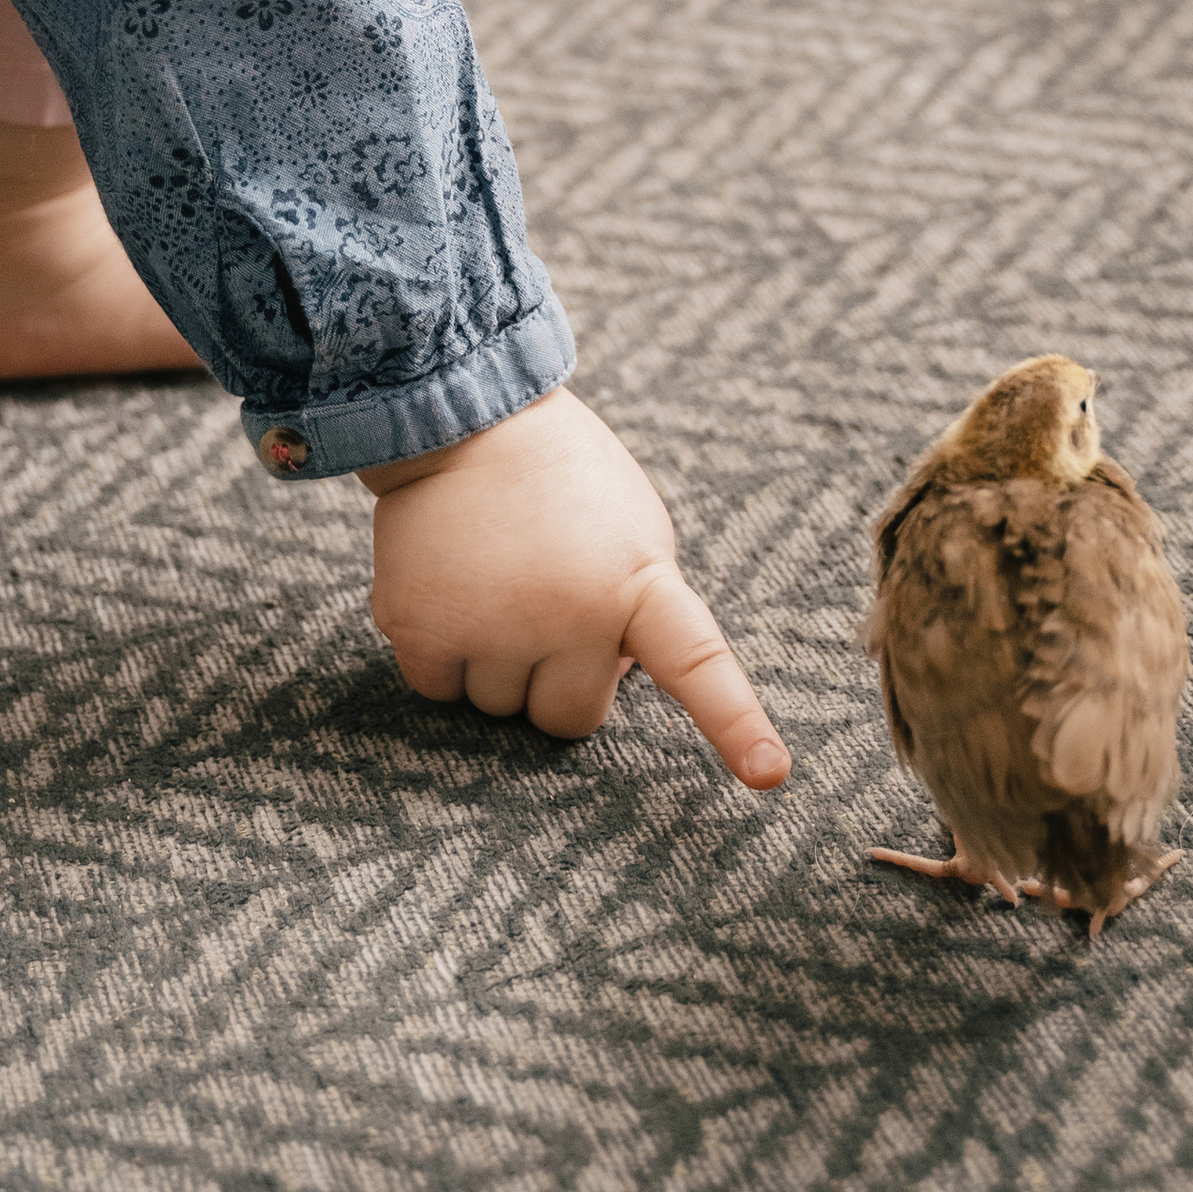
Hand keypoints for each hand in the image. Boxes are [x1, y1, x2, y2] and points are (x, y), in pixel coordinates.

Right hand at [361, 387, 789, 788]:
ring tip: (489, 581)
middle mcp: (571, 612)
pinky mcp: (423, 627)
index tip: (769, 775)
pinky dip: (437, 653)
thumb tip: (603, 684)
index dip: (736, 725)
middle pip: (567, 719)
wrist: (462, 416)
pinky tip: (443, 587)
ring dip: (492, 664)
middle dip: (552, 681)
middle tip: (537, 607)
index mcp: (637, 582)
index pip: (696, 662)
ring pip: (496, 709)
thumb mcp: (634, 530)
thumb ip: (640, 608)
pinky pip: (436, 689)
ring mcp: (495, 625)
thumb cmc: (558, 477)